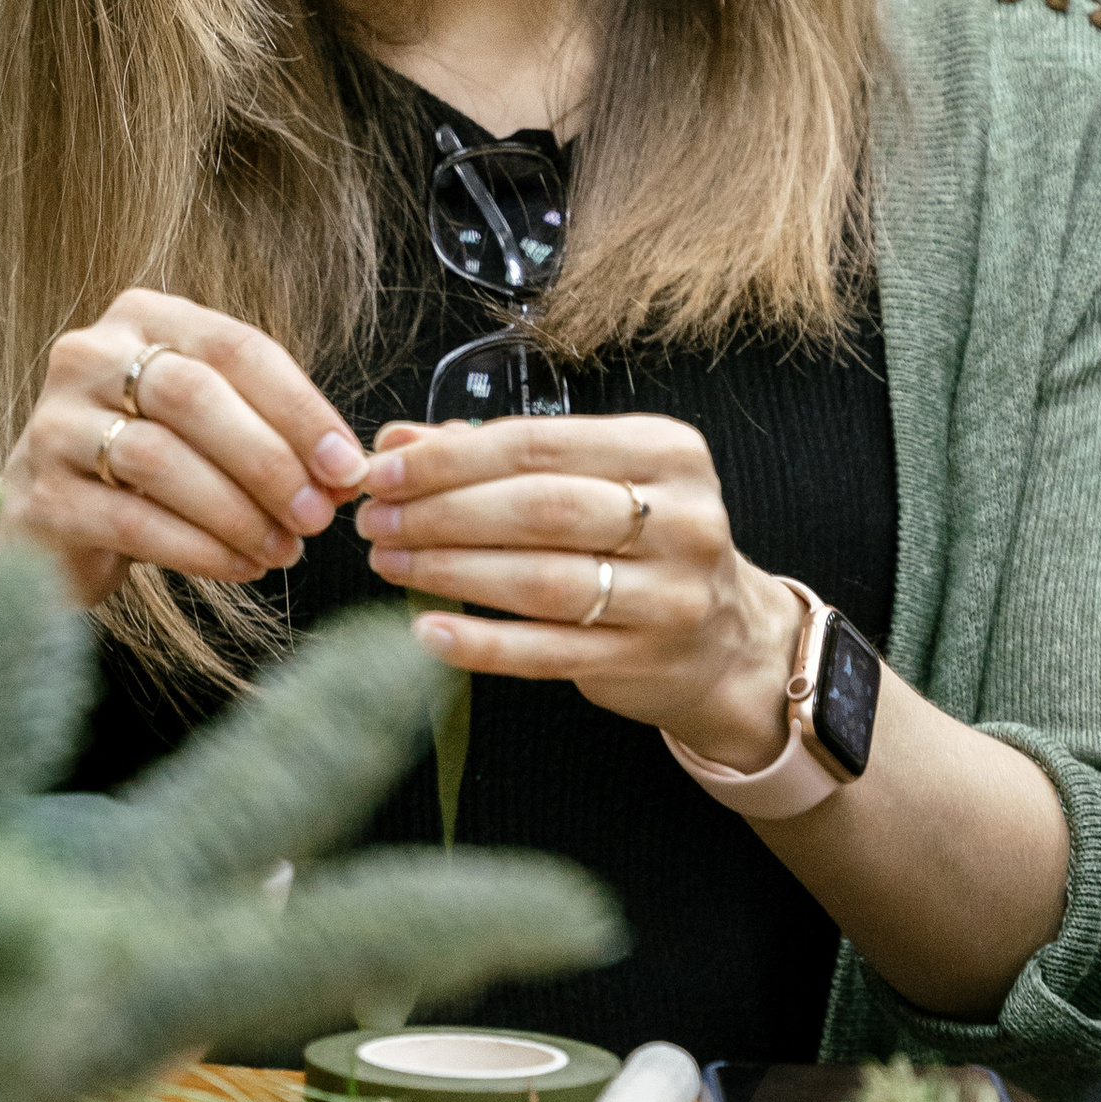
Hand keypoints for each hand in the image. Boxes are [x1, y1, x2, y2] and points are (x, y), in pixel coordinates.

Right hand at [0, 291, 369, 610]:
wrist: (50, 528)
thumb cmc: (149, 469)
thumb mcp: (208, 426)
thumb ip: (270, 430)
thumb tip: (347, 471)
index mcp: (142, 317)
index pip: (236, 347)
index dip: (301, 409)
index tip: (348, 467)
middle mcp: (88, 355)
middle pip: (194, 396)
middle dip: (269, 460)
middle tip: (319, 516)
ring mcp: (54, 424)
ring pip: (160, 460)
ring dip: (238, 512)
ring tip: (285, 550)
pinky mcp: (41, 496)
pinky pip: (130, 520)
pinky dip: (198, 548)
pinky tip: (240, 566)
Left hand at [354, 414, 802, 763]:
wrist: (724, 639)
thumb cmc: (640, 541)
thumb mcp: (588, 480)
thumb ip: (495, 456)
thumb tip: (393, 442)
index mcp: (667, 451)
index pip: (538, 443)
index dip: (449, 458)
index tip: (383, 470)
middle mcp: (680, 518)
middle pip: (539, 509)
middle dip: (441, 512)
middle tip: (376, 520)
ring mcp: (669, 594)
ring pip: (540, 580)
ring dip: (449, 570)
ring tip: (389, 563)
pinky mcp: (643, 659)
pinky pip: (546, 652)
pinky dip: (480, 643)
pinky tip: (427, 630)